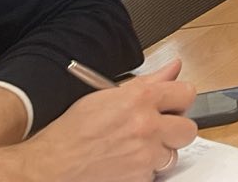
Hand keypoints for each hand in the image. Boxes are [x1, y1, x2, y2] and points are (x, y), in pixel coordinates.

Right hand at [0, 60, 196, 181]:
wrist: (50, 167)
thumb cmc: (71, 133)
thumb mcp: (106, 96)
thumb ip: (147, 82)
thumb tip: (173, 68)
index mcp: (141, 99)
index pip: (186, 93)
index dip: (180, 100)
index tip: (174, 105)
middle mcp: (147, 125)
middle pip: (188, 128)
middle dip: (175, 130)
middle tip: (158, 130)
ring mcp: (145, 154)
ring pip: (172, 154)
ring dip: (158, 153)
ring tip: (135, 149)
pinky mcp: (140, 177)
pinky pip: (154, 174)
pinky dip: (143, 171)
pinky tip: (125, 163)